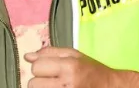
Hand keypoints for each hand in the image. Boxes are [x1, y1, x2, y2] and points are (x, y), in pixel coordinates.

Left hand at [24, 47, 138, 86]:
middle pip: (33, 83)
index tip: (50, 69)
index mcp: (69, 66)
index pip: (36, 66)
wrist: (110, 87)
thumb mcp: (75, 55)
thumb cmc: (92, 71)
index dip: (41, 67)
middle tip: (53, 80)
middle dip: (40, 81)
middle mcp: (66, 83)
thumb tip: (27, 56)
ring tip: (56, 86)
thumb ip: (50, 53)